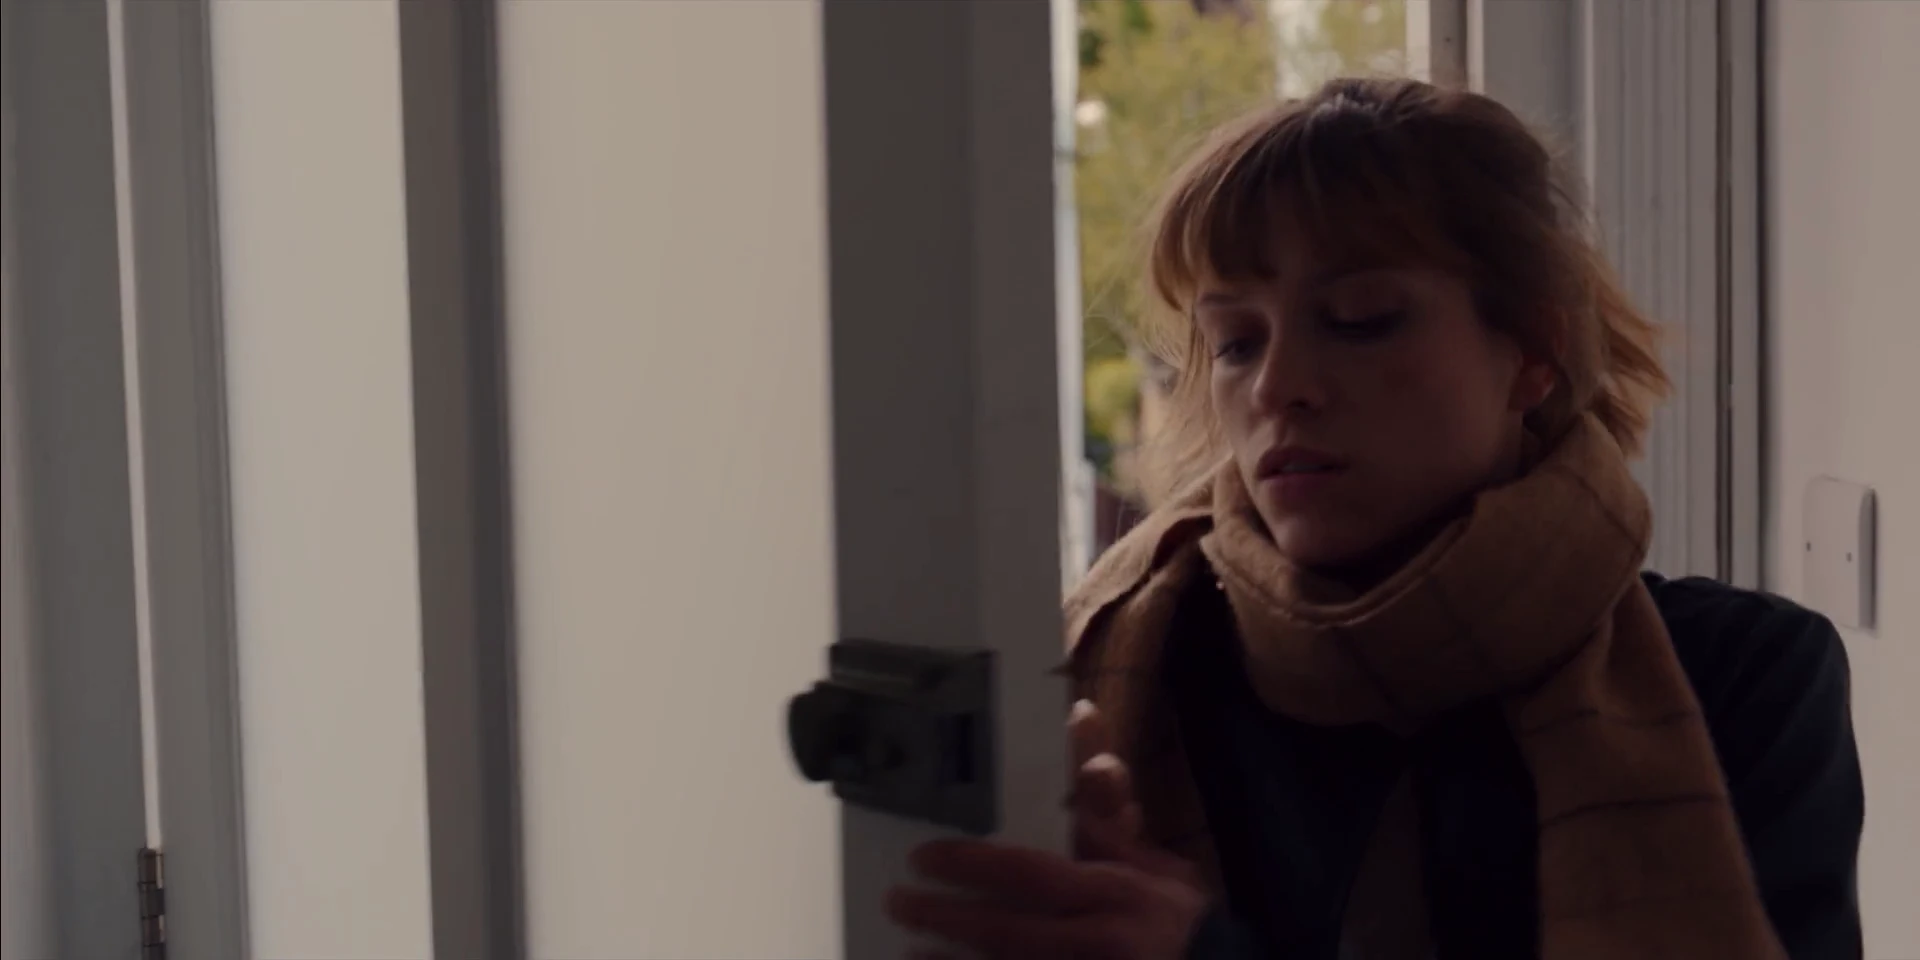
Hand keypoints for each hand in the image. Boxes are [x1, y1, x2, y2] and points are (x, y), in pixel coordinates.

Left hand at [883, 701, 1207, 958]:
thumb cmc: (1181, 924)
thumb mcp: (1156, 869)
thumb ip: (1111, 823)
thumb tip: (1088, 746)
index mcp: (1116, 893)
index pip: (1033, 874)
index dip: (973, 865)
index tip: (927, 856)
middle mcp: (1099, 940)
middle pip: (1006, 932)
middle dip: (947, 917)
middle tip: (899, 900)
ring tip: (909, 949)